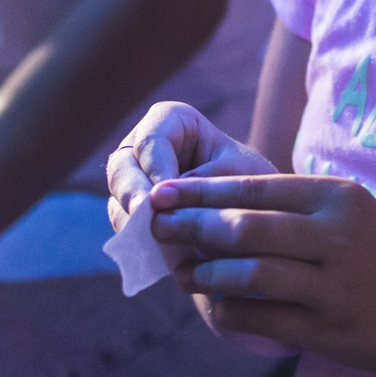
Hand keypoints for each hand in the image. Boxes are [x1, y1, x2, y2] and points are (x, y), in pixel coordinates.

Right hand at [104, 102, 274, 229]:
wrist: (257, 216)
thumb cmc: (252, 182)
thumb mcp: (241, 175)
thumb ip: (208, 182)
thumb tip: (164, 199)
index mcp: (172, 122)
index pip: (152, 138)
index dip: (154, 166)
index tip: (163, 196)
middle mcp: (144, 148)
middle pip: (122, 166)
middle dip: (134, 194)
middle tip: (148, 221)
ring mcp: (134, 182)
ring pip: (118, 198)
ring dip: (133, 222)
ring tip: (154, 242)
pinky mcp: (133, 215)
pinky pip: (125, 227)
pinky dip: (139, 241)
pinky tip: (157, 254)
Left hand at [151, 174, 375, 376]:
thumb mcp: (349, 215)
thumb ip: (292, 207)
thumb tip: (214, 203)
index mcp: (337, 198)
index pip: (255, 188)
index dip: (201, 192)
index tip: (162, 194)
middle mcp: (336, 237)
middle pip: (247, 228)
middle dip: (193, 228)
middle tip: (158, 229)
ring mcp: (333, 286)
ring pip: (251, 274)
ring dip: (208, 274)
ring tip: (185, 274)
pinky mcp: (329, 329)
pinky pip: (263, 318)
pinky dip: (231, 311)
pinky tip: (216, 306)